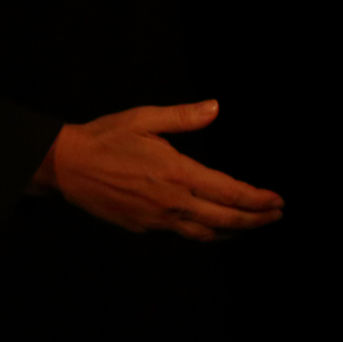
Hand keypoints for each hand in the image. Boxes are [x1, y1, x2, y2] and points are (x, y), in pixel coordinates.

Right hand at [43, 100, 283, 240]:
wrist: (64, 166)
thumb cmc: (105, 138)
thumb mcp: (145, 119)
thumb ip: (184, 117)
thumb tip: (216, 107)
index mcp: (177, 174)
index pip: (229, 192)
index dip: (257, 199)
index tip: (278, 200)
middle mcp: (170, 202)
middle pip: (224, 220)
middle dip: (255, 220)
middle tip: (276, 216)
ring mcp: (156, 219)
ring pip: (204, 233)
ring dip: (233, 231)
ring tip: (253, 225)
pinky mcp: (142, 227)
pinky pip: (182, 234)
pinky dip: (204, 232)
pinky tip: (213, 226)